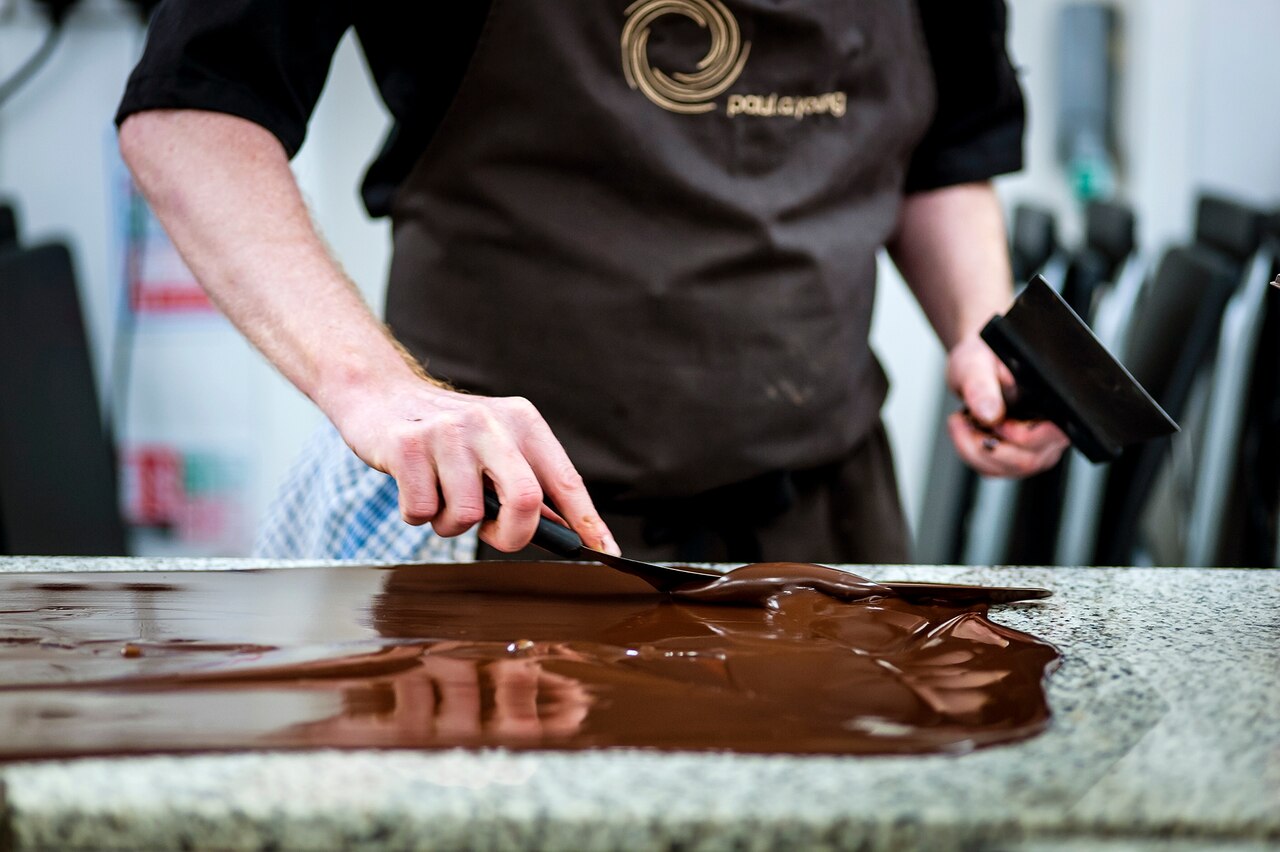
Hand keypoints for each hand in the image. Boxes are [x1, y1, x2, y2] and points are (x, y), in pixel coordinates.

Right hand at [329, 376, 618, 554]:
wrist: (381, 395)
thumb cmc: (448, 435)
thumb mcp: (497, 446)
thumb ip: (529, 484)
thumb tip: (570, 534)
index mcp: (523, 422)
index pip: (565, 481)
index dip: (588, 522)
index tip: (606, 554)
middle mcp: (490, 422)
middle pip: (524, 500)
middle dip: (511, 536)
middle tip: (494, 534)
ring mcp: (447, 432)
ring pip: (466, 516)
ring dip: (450, 524)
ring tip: (441, 495)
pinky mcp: (407, 446)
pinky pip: (422, 513)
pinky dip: (417, 513)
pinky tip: (414, 484)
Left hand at [944, 334, 1069, 477]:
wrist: (977, 367)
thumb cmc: (985, 359)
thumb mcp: (978, 364)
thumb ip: (983, 387)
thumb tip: (990, 414)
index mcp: (1055, 405)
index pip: (1055, 435)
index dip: (1024, 437)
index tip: (995, 424)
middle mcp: (1049, 432)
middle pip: (1027, 461)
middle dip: (988, 446)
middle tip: (964, 419)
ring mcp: (1032, 450)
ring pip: (1004, 469)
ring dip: (973, 449)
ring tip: (959, 421)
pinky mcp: (1011, 459)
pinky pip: (990, 470)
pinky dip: (970, 453)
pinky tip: (964, 430)